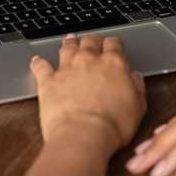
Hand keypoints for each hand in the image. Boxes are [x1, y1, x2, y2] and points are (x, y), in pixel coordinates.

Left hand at [30, 34, 146, 153]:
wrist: (83, 134)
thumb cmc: (112, 125)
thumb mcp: (138, 107)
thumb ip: (137, 88)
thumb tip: (135, 77)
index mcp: (114, 64)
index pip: (114, 44)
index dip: (114, 43)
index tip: (113, 45)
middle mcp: (89, 61)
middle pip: (90, 41)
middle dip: (92, 40)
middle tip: (92, 41)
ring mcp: (67, 69)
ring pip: (67, 48)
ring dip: (69, 43)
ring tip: (69, 41)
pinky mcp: (48, 81)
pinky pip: (41, 66)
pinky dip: (38, 62)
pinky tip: (37, 60)